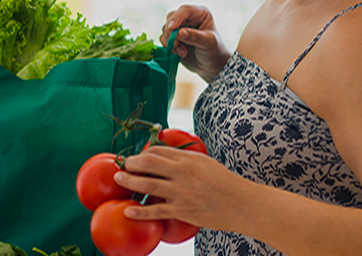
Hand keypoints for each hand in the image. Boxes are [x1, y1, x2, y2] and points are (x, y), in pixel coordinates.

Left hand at [113, 146, 261, 231]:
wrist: (243, 204)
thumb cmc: (224, 183)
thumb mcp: (205, 163)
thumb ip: (185, 158)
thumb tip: (164, 150)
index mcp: (189, 159)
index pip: (158, 151)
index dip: (142, 153)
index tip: (135, 158)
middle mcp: (183, 173)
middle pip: (148, 163)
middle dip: (131, 163)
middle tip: (122, 166)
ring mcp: (182, 193)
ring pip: (148, 185)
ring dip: (128, 181)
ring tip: (118, 179)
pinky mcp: (183, 210)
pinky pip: (156, 211)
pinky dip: (140, 211)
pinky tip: (128, 210)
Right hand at [161, 4, 230, 81]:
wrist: (211, 65)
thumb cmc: (214, 51)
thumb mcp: (208, 43)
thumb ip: (195, 37)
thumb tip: (179, 33)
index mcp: (200, 14)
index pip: (186, 10)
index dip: (177, 18)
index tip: (172, 28)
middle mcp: (189, 18)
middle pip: (172, 18)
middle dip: (171, 33)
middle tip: (176, 45)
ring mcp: (180, 27)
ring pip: (166, 28)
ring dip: (171, 42)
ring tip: (183, 52)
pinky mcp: (173, 37)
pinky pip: (164, 38)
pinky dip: (169, 47)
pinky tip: (180, 54)